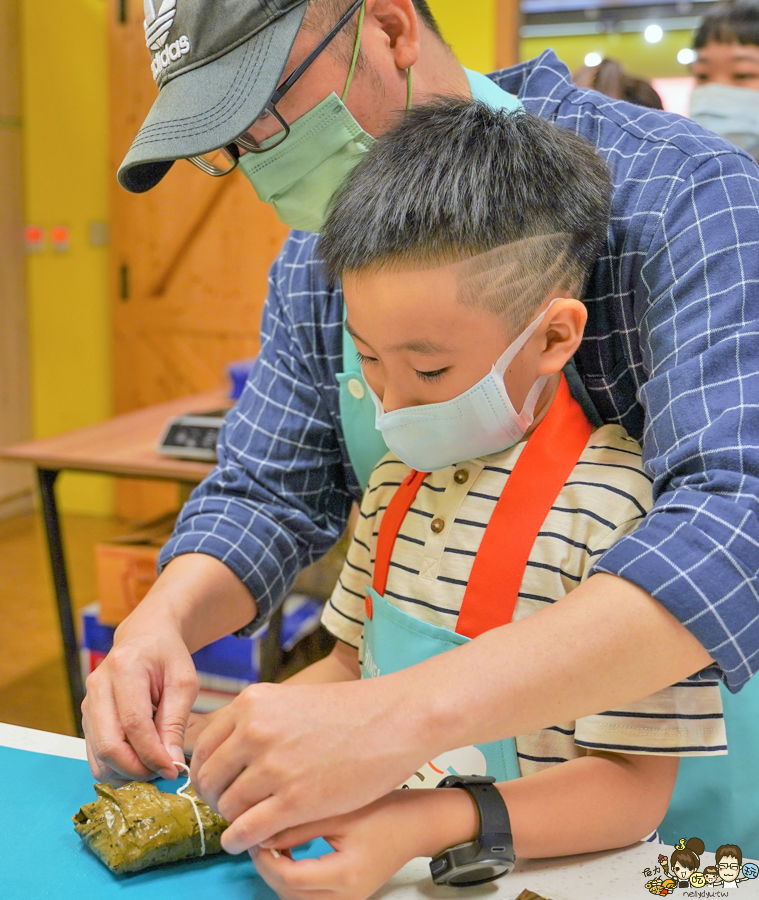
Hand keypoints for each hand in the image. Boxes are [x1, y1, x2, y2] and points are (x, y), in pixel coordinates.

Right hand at [82, 616, 198, 781]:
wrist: (144, 638)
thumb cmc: (168, 656)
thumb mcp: (183, 681)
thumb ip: (176, 721)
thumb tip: (171, 763)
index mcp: (124, 668)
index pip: (133, 723)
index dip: (152, 754)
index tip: (173, 770)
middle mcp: (98, 685)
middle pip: (108, 745)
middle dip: (137, 769)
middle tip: (163, 773)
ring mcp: (87, 702)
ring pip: (97, 756)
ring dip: (126, 773)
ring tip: (154, 767)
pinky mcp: (87, 717)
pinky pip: (95, 755)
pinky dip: (117, 768)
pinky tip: (141, 761)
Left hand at [190, 676, 439, 853]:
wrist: (394, 720)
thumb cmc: (348, 712)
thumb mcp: (289, 700)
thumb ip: (255, 721)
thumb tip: (224, 751)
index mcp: (252, 703)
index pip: (203, 744)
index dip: (204, 769)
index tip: (215, 782)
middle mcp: (255, 731)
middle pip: (210, 777)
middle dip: (215, 796)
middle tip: (229, 806)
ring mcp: (274, 766)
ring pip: (227, 806)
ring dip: (231, 820)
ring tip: (244, 823)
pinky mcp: (295, 800)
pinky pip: (247, 829)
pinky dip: (239, 840)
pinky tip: (244, 842)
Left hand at [251, 789, 477, 899]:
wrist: (417, 823)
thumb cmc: (386, 810)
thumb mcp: (340, 809)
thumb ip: (300, 824)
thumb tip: (261, 833)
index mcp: (346, 875)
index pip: (290, 878)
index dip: (266, 857)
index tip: (256, 833)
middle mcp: (346, 896)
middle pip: (289, 894)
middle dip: (268, 867)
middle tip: (258, 836)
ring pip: (295, 899)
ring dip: (279, 874)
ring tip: (273, 841)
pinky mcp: (346, 896)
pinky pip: (308, 895)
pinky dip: (293, 878)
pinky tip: (290, 852)